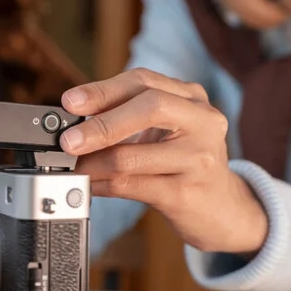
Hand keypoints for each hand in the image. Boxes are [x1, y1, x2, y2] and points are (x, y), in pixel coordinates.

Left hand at [59, 68, 267, 254]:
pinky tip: (90, 185)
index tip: (70, 102)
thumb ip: (126, 118)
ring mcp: (200, 158)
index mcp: (192, 98)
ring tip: (73, 167)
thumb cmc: (183, 164)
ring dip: (94, 163)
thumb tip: (73, 123)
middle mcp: (203, 121)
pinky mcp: (187, 193)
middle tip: (69, 140)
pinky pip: (133, 186)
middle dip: (102, 124)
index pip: (143, 81)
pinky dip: (104, 186)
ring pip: (134, 155)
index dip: (103, 90)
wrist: (222, 208)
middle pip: (149, 108)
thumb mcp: (163, 132)